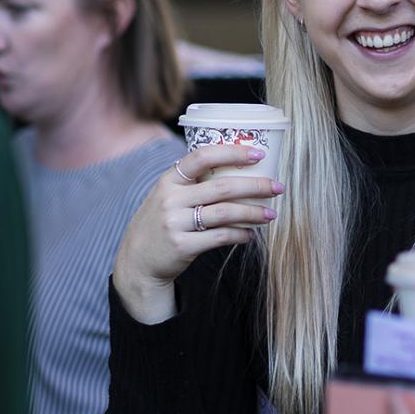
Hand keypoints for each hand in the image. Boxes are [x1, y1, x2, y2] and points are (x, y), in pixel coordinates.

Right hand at [112, 144, 283, 322]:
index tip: (258, 155)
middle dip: (255, 186)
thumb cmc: (161, 223)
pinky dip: (240, 235)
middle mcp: (171, 199)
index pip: (202, 156)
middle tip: (277, 187)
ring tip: (271, 214)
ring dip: (253, 212)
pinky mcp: (182, 246)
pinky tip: (250, 234)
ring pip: (225, 213)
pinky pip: (220, 237)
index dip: (232, 153)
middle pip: (222, 187)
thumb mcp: (167, 196)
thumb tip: (238, 170)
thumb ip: (193, 184)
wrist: (137, 261)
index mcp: (169, 180)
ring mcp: (175, 223)